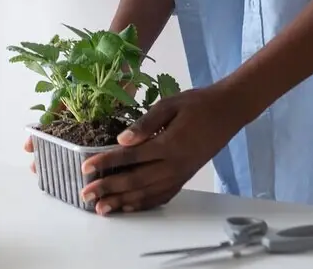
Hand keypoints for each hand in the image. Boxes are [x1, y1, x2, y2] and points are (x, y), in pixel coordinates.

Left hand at [77, 82, 253, 214]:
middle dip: (108, 189)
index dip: (106, 163)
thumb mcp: (169, 104)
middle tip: (85, 195)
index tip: (85, 168)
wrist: (227, 112)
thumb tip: (121, 140)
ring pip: (147, 194)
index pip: (130, 157)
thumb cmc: (197, 104)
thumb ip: (145, 123)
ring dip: (123, 202)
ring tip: (101, 208)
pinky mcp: (185, 178)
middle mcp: (174, 165)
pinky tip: (129, 207)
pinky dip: (144, 204)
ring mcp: (180, 174)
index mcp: (168, 144)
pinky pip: (162, 196)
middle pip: (135, 181)